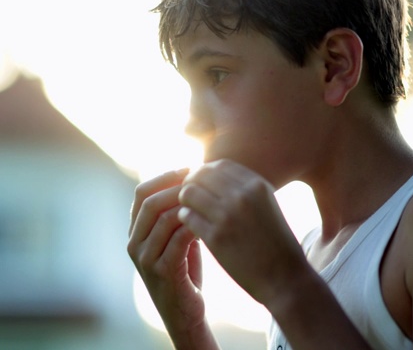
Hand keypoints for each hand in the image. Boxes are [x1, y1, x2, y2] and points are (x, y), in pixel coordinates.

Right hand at [128, 169, 213, 347]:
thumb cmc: (184, 269)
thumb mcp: (177, 237)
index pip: (142, 192)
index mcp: (135, 231)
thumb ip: (177, 213)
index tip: (190, 167)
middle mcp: (134, 243)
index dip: (165, 176)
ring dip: (190, 204)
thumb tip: (192, 178)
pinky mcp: (162, 271)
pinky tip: (212, 220)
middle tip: (202, 178)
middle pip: (149, 201)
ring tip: (211, 197)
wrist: (185, 310)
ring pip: (164, 218)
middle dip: (177, 186)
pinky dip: (196, 226)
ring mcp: (145, 259)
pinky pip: (178, 240)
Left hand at [178, 159, 308, 306]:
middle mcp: (242, 195)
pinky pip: (187, 217)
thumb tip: (216, 176)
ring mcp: (228, 216)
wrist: (285, 278)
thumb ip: (246, 189)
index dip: (207, 172)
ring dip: (186, 202)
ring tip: (191, 212)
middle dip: (192, 184)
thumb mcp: (268, 206)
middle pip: (201, 175)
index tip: (203, 183)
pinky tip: (193, 227)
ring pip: (189, 194)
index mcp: (257, 185)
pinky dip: (186, 219)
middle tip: (190, 199)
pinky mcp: (216, 238)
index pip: (220, 165)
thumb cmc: (276, 243)